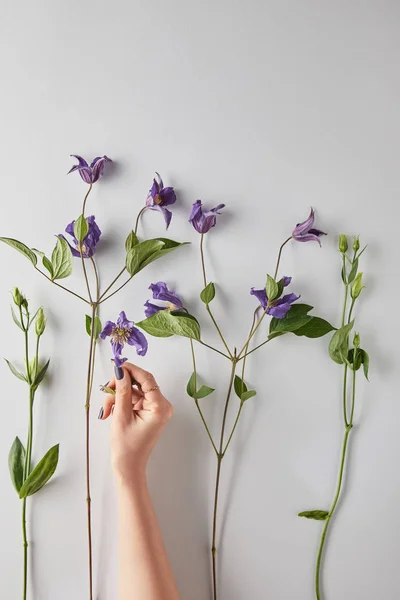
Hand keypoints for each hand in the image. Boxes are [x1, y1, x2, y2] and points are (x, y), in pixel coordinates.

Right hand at [99, 362, 172, 483]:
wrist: (128, 467)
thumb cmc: (126, 446)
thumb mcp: (121, 415)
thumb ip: (121, 390)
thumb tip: (120, 370)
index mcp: (160, 406)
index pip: (147, 379)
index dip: (131, 370)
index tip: (116, 366)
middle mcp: (162, 405)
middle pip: (140, 383)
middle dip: (121, 385)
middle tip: (105, 390)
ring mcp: (156, 408)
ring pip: (135, 390)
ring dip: (118, 395)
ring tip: (106, 409)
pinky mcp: (149, 411)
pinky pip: (135, 399)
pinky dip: (122, 401)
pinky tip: (111, 411)